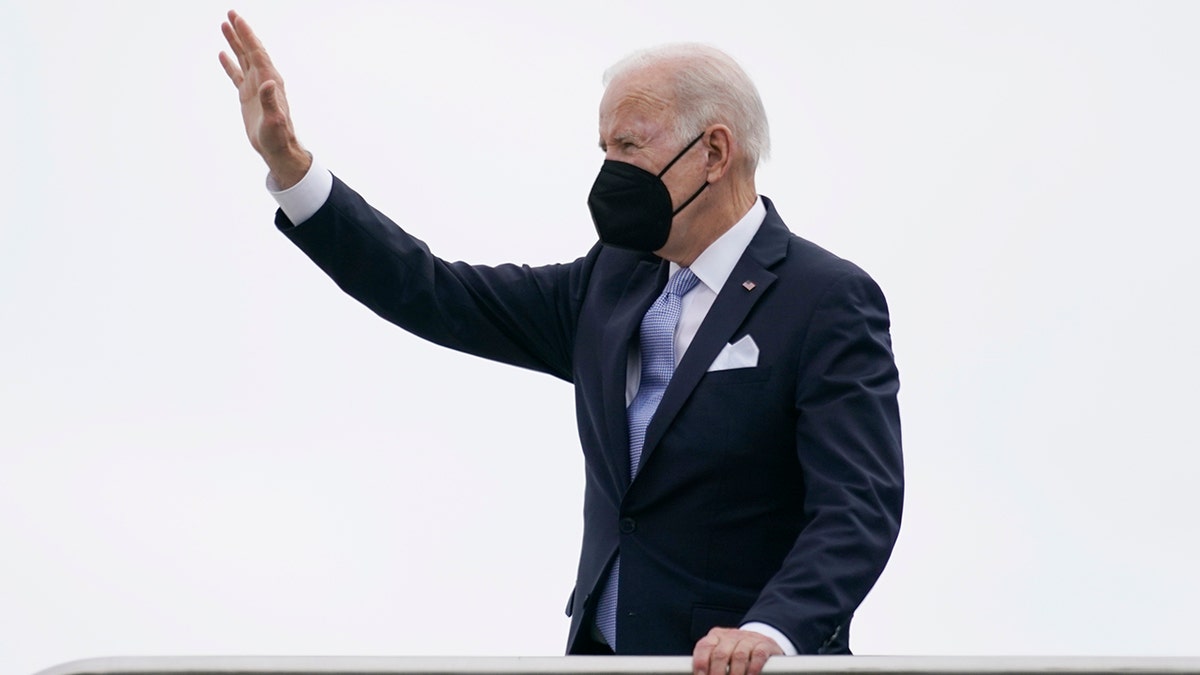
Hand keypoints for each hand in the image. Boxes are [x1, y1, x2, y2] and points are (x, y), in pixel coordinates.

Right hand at [219, 10, 310, 187]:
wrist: (278, 149)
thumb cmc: (278, 136)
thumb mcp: (274, 120)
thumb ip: (271, 101)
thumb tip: (268, 83)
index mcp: (270, 81)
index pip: (257, 52)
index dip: (247, 35)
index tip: (237, 19)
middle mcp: (264, 80)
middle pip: (250, 50)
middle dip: (241, 32)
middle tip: (230, 14)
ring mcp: (256, 87)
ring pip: (244, 59)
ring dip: (235, 42)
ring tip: (224, 25)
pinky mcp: (248, 96)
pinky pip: (237, 75)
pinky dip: (230, 63)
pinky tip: (223, 54)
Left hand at [693, 627, 783, 674]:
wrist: (763, 642)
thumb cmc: (736, 653)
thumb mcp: (722, 655)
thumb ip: (710, 663)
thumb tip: (699, 674)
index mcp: (716, 637)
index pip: (704, 647)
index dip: (700, 664)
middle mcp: (731, 635)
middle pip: (720, 654)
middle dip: (717, 673)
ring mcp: (749, 638)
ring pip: (739, 656)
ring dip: (735, 674)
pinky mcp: (765, 644)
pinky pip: (758, 655)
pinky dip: (753, 669)